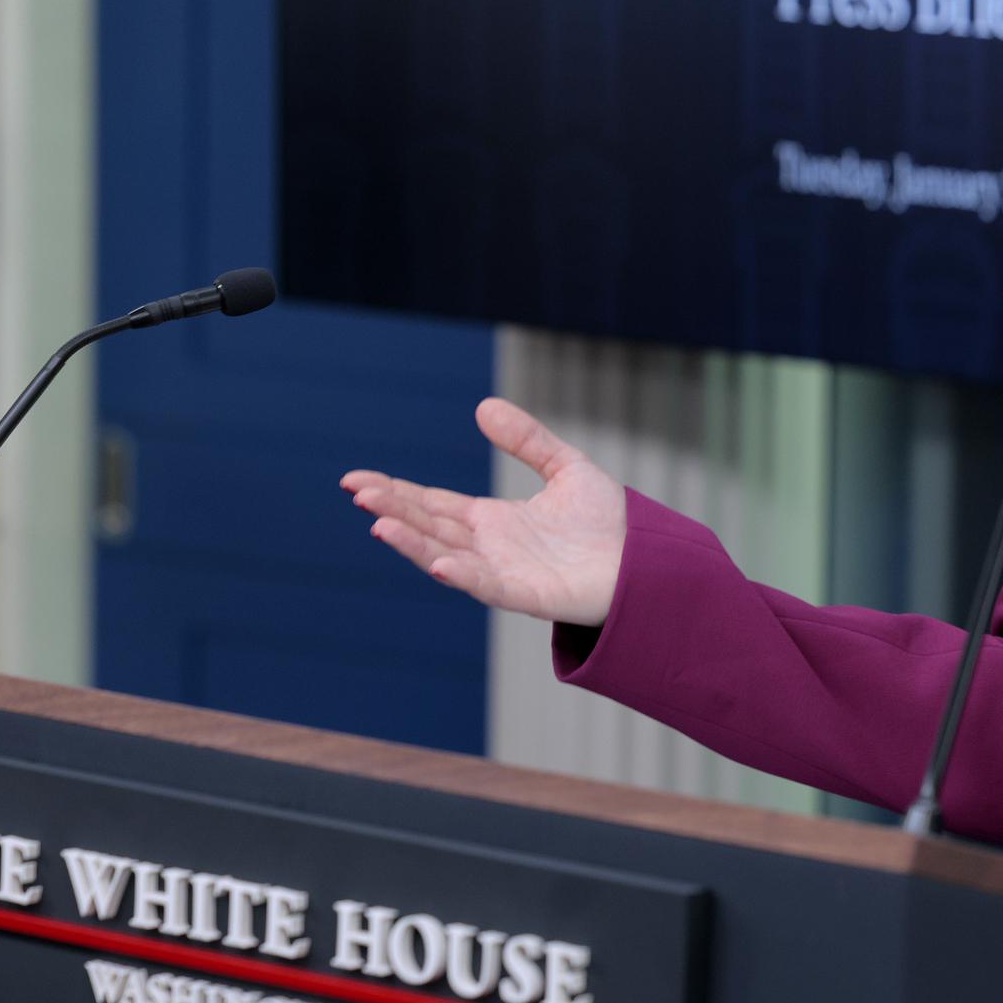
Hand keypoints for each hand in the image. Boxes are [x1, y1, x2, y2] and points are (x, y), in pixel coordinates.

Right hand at [341, 397, 626, 626]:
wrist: (647, 561)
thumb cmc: (608, 523)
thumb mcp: (564, 467)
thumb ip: (527, 440)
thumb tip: (482, 406)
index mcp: (493, 521)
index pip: (432, 505)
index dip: (395, 492)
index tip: (356, 479)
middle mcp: (490, 548)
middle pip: (429, 527)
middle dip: (392, 511)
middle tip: (355, 493)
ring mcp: (505, 573)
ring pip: (446, 557)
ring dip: (412, 543)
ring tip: (378, 524)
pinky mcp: (529, 595)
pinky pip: (488, 586)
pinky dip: (462, 575)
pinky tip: (438, 562)